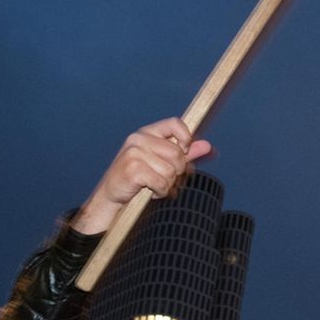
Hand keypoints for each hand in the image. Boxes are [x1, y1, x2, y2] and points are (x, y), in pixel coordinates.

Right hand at [70, 118, 212, 234]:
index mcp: (147, 132)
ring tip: (157, 186)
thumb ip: (185, 153)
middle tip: (168, 179)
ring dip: (168, 184)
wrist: (111, 196)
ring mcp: (134, 153)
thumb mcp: (162, 162)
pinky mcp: (132, 169)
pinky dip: (161, 192)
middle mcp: (139, 139)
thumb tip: (208, 146)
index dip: (186, 138)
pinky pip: (162, 182)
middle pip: (177, 153)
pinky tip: (152, 192)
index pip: (175, 123)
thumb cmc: (138, 178)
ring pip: (171, 170)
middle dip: (178, 171)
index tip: (185, 152)